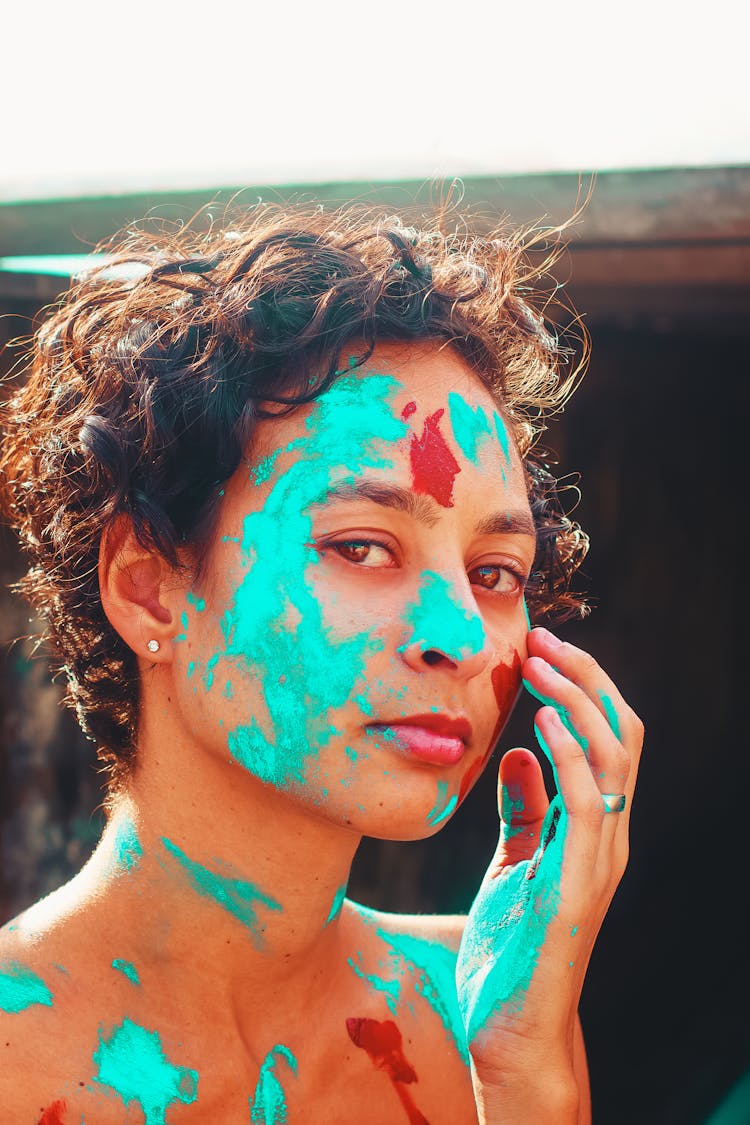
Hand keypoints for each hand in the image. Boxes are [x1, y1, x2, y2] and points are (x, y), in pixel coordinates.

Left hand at [456, 627, 643, 1115]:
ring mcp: (599, 860)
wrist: (509, 1032)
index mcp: (594, 827)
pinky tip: (537, 726)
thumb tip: (517, 754)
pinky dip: (569, 757)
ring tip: (540, 663)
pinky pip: (588, 806)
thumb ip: (525, 812)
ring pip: (615, 759)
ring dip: (578, 703)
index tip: (540, 649)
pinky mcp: (578, 885)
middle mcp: (608, 837)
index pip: (609, 738)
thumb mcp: (513, 864)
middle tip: (544, 637)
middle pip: (622, 734)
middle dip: (587, 678)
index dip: (583, 688)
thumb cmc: (511, 948)